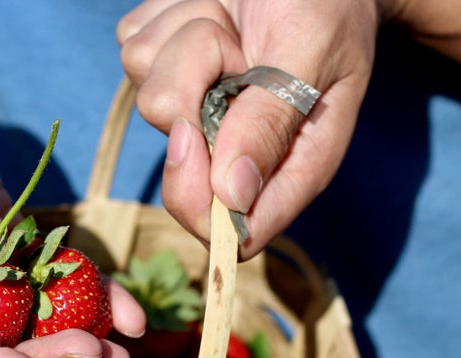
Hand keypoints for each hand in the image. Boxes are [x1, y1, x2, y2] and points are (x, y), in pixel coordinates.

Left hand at [118, 0, 378, 257]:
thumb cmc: (326, 2)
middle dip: (193, 95)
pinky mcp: (161, 67)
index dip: (202, 206)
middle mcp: (235, 146)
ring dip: (187, 42)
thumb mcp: (311, 53)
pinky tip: (207, 4)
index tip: (191, 142)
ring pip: (149, 98)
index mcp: (289, 163)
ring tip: (231, 18)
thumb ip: (272, 122)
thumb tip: (232, 196)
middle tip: (235, 51)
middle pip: (179, 165)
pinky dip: (164, 17)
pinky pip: (134, 50)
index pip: (238, 233)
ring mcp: (192, 106)